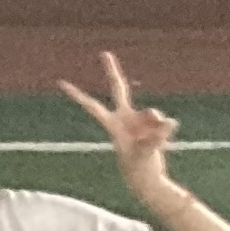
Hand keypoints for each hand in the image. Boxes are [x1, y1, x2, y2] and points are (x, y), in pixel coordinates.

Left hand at [57, 51, 179, 200]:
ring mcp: (137, 120)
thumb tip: (169, 122)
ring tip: (156, 141)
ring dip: (158, 125)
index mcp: (112, 124)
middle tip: (103, 53)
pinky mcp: (151, 125)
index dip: (78, 95)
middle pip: (118, 88)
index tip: (60, 83)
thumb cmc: (138, 167)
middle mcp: (123, 117)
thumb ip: (156, 137)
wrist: (146, 177)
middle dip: (112, 71)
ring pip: (153, 112)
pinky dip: (166, 130)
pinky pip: (164, 121)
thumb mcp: (145, 153)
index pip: (92, 106)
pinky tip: (164, 141)